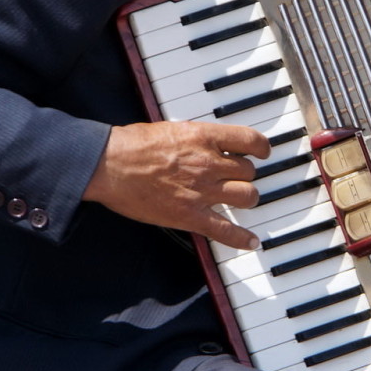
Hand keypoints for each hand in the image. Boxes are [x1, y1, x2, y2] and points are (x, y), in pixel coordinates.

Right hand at [82, 120, 270, 248]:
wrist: (109, 164)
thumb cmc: (132, 145)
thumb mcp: (172, 129)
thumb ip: (197, 138)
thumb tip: (212, 144)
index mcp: (204, 137)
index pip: (250, 140)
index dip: (261, 148)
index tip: (261, 152)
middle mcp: (208, 164)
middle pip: (249, 171)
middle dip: (245, 174)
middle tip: (236, 177)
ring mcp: (201, 191)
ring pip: (247, 196)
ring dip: (246, 198)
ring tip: (239, 199)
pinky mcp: (189, 215)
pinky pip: (225, 230)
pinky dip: (241, 238)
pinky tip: (251, 242)